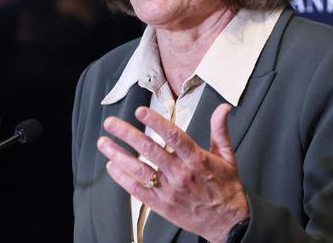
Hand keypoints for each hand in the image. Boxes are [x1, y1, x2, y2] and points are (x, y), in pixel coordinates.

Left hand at [97, 103, 249, 242]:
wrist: (228, 223)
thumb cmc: (226, 188)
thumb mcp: (227, 157)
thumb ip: (220, 130)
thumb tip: (223, 108)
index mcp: (197, 159)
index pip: (173, 135)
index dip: (155, 122)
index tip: (140, 111)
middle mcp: (181, 174)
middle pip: (150, 149)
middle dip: (127, 134)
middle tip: (111, 123)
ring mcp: (169, 190)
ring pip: (139, 169)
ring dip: (118, 155)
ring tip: (104, 143)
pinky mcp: (161, 205)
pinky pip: (138, 190)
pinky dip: (122, 179)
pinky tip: (112, 166)